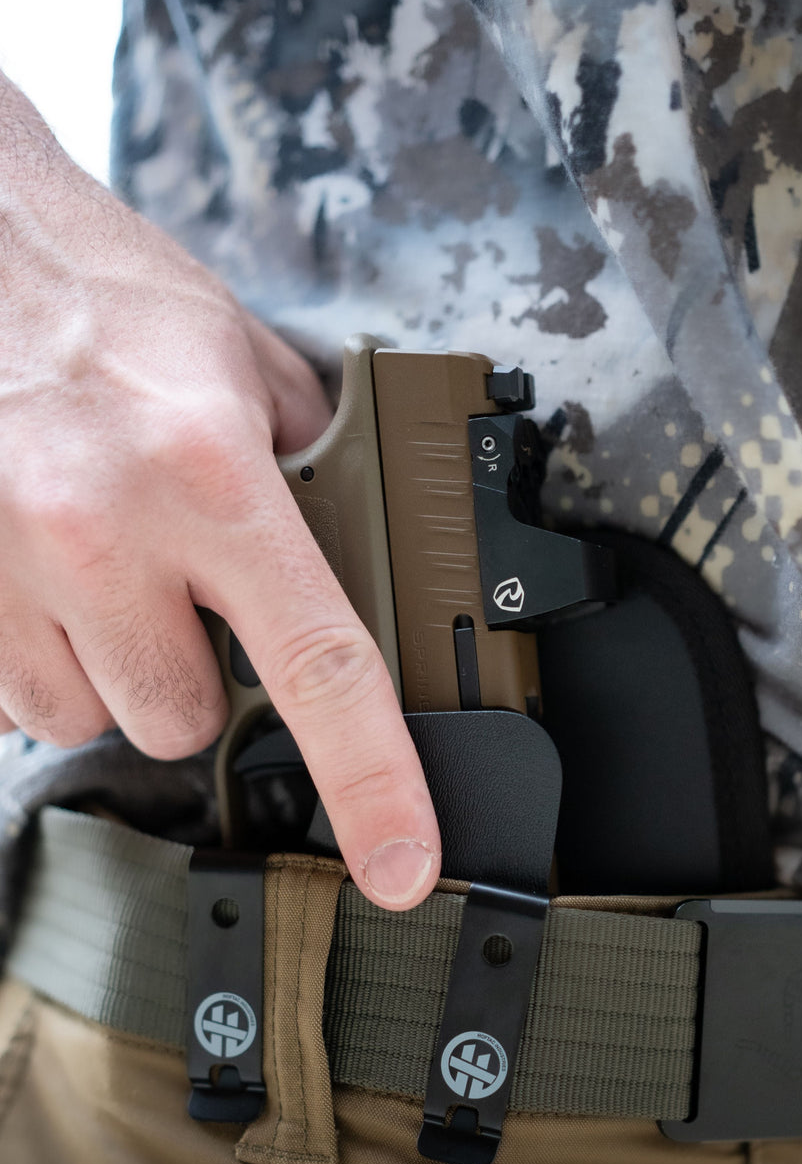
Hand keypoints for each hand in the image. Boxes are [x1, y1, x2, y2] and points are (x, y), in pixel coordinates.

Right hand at [0, 77, 439, 908]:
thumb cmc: (105, 298)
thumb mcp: (244, 364)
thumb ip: (311, 473)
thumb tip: (365, 561)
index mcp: (210, 474)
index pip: (318, 667)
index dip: (372, 785)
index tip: (399, 866)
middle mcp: (100, 530)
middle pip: (176, 718)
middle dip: (188, 675)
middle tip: (173, 584)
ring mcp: (3, 565)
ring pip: (82, 719)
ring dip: (104, 670)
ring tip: (97, 570)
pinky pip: (4, 699)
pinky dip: (31, 659)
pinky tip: (39, 581)